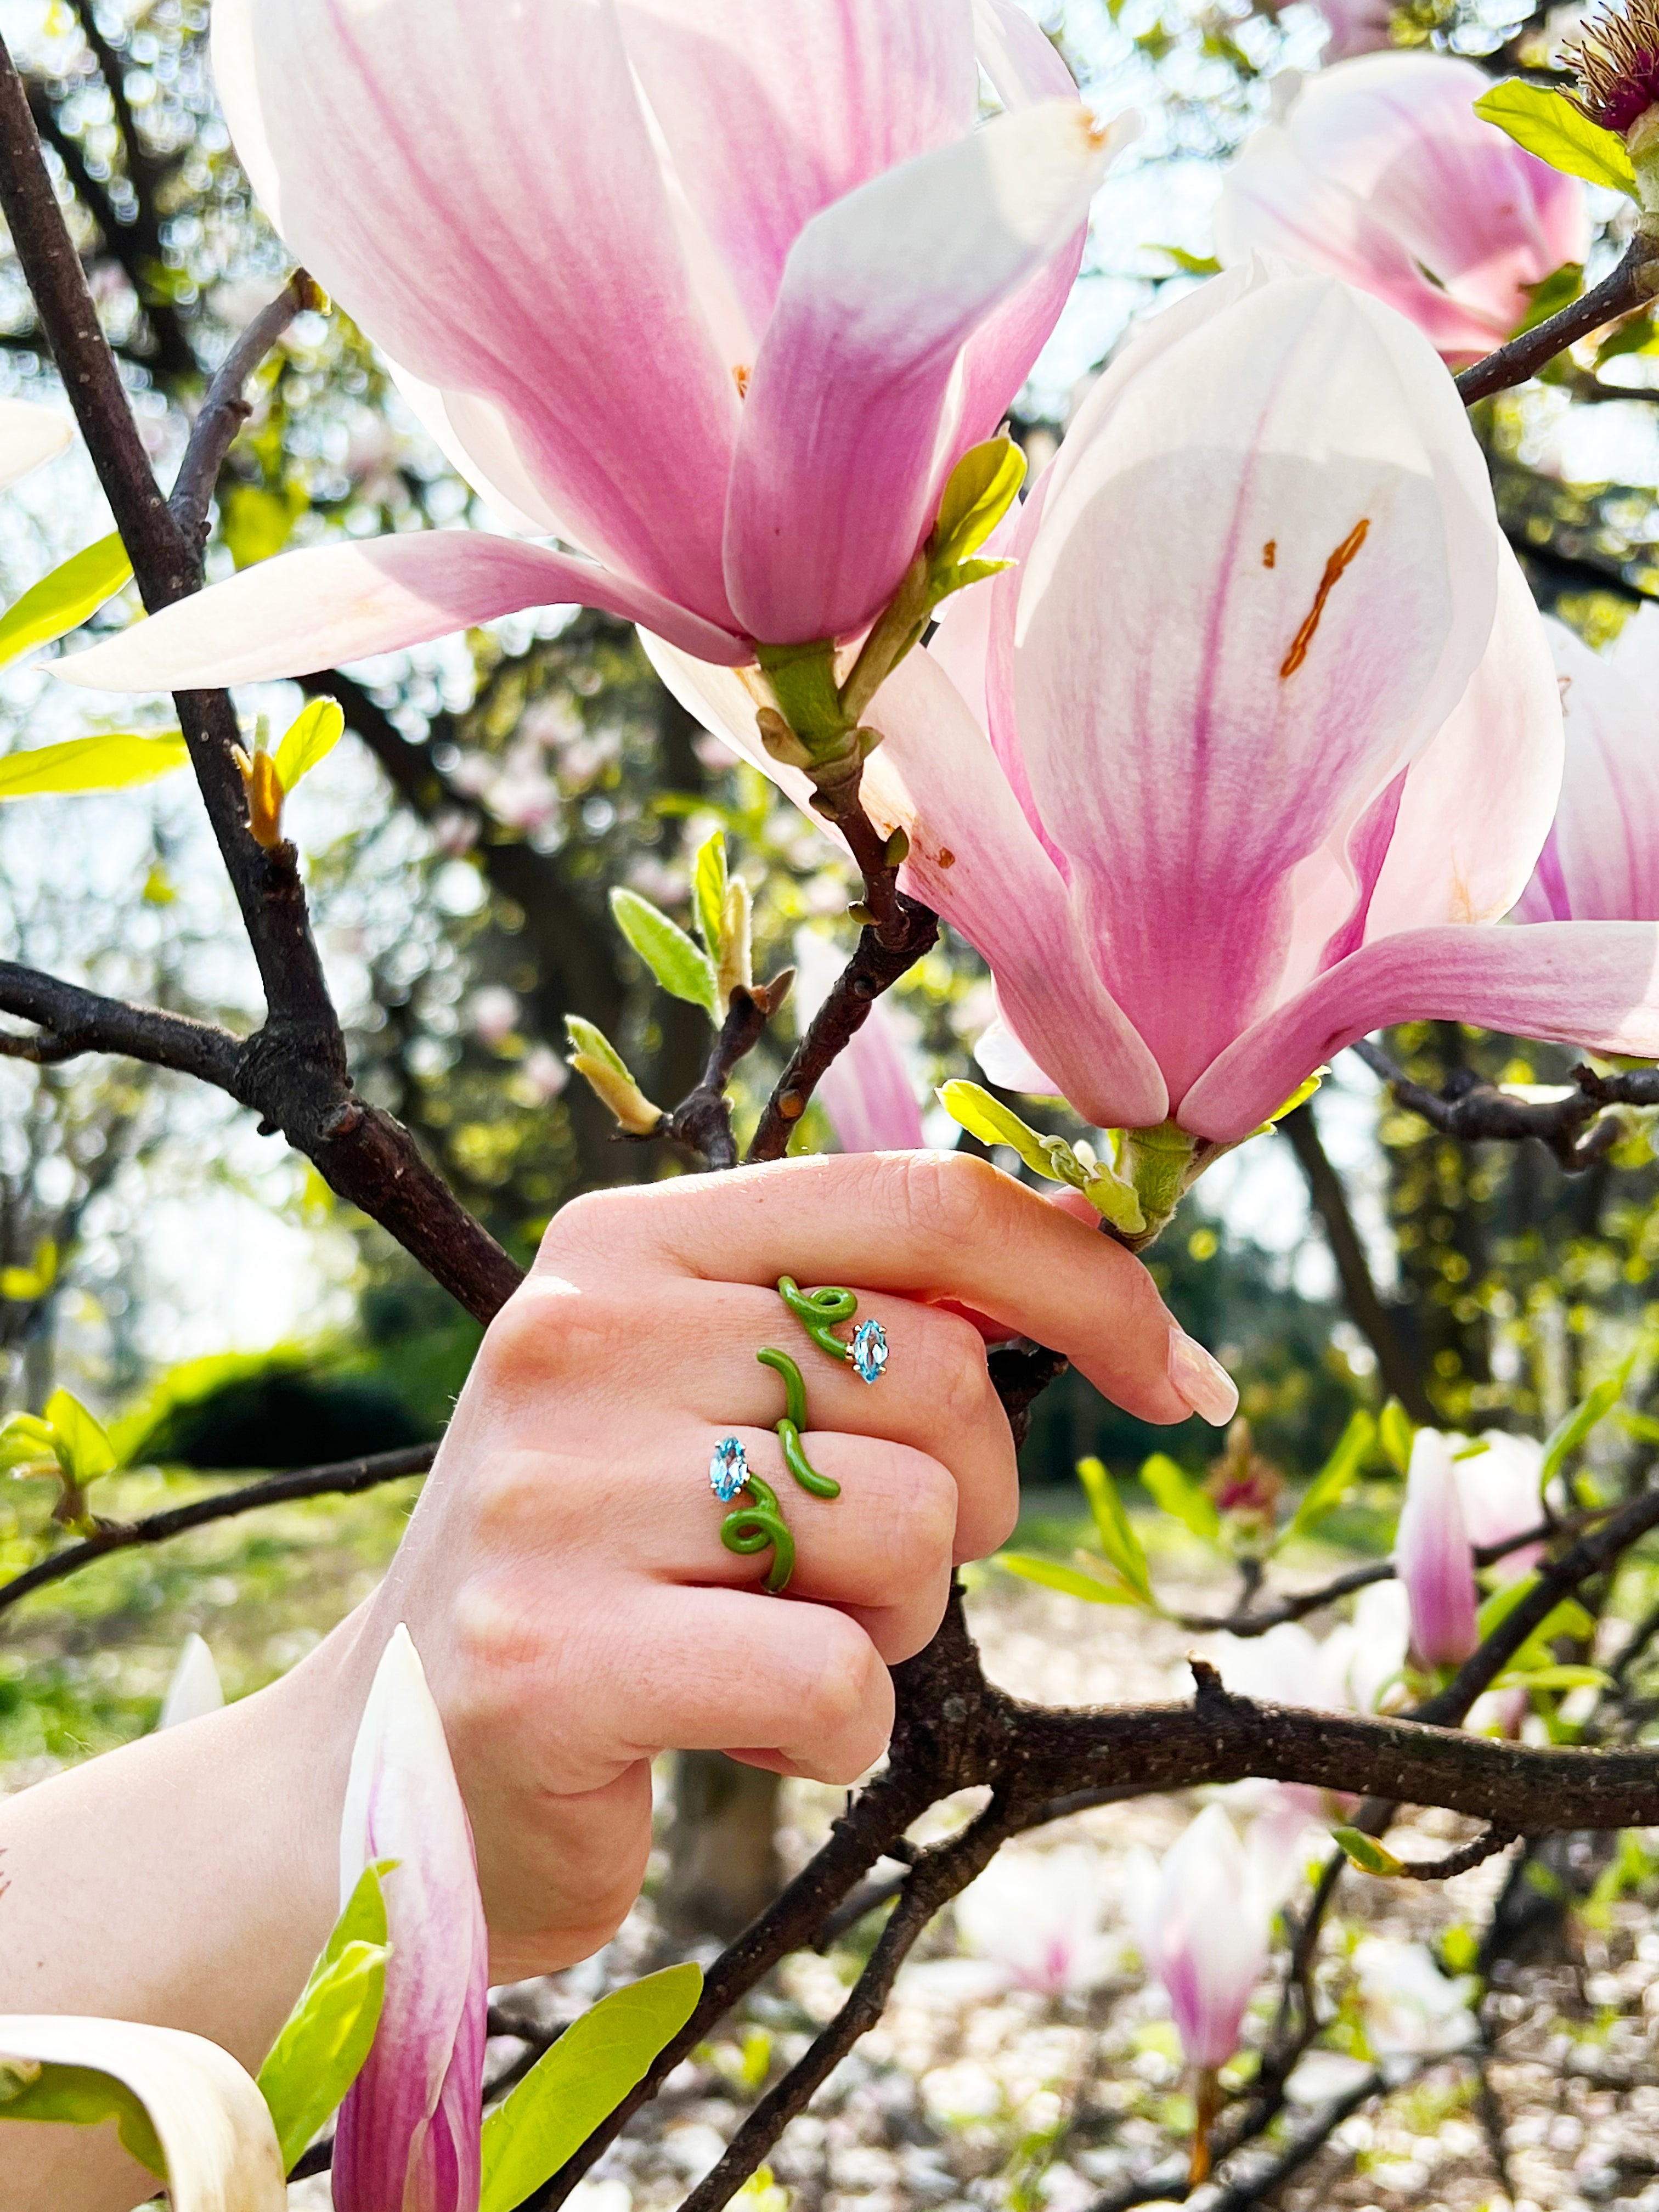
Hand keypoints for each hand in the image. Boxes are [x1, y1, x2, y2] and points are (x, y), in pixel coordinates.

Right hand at [353, 1150, 1234, 1978]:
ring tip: (765, 1641)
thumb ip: (862, 1317)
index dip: (1087, 1282)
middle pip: (939, 1379)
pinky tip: (736, 1729)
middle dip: (963, 1498)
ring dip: (892, 1622)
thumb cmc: (610, 1566)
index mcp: (626, 1243)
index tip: (1177, 1374)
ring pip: (905, 1531)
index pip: (920, 1202)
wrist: (391, 1768)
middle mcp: (577, 1334)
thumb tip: (1115, 1278)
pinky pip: (836, 1679)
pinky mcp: (550, 1657)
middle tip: (850, 1566)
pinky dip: (832, 1734)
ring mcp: (555, 1495)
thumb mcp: (707, 1394)